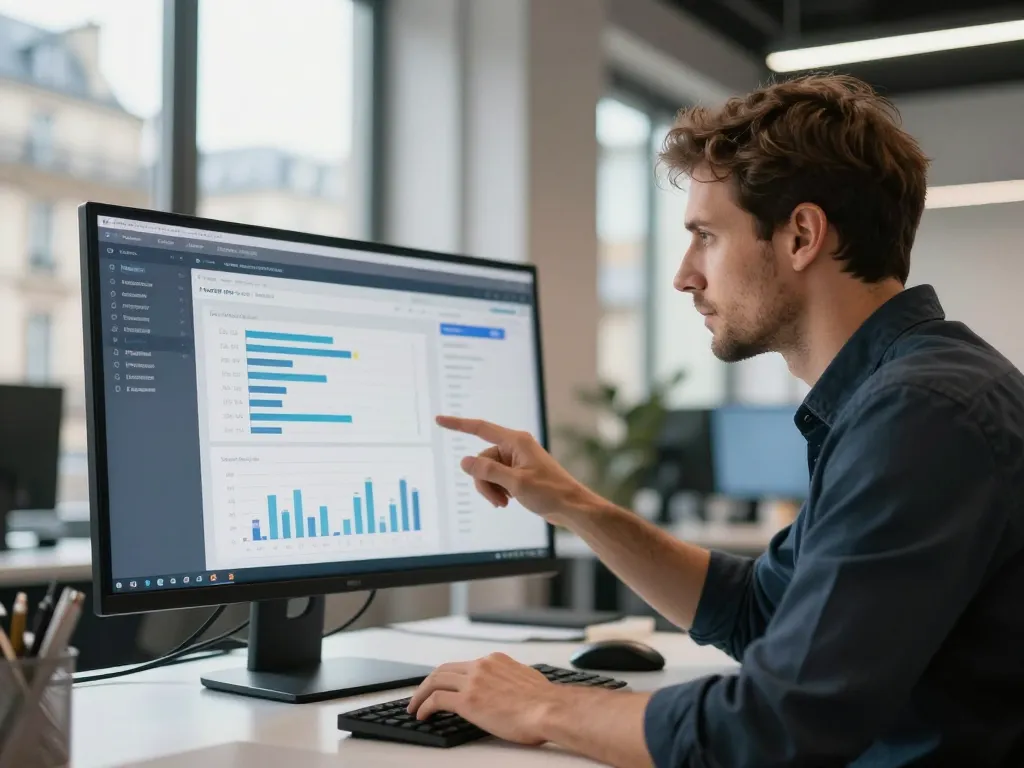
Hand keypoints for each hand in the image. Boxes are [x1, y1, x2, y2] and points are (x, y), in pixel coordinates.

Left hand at [407, 653, 558, 744]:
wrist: (550, 709)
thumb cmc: (545, 702)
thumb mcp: (527, 680)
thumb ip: (511, 680)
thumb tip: (510, 690)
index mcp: (495, 661)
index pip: (463, 665)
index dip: (448, 677)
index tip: (442, 685)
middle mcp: (482, 666)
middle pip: (443, 669)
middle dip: (428, 682)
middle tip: (420, 695)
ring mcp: (473, 681)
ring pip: (435, 681)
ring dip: (420, 694)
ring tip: (414, 707)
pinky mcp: (468, 700)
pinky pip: (436, 700)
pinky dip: (424, 706)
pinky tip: (421, 715)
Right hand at [436, 415, 601, 525]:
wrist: (571, 507)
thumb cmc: (550, 492)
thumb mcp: (515, 483)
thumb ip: (487, 472)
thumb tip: (465, 462)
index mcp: (516, 441)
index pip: (480, 428)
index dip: (458, 425)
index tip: (439, 421)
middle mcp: (515, 447)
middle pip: (482, 460)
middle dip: (484, 481)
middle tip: (498, 500)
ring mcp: (516, 461)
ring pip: (487, 472)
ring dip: (491, 489)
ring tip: (504, 503)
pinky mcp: (518, 473)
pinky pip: (496, 479)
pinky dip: (498, 491)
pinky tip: (508, 501)